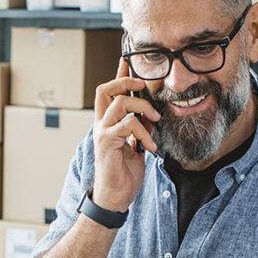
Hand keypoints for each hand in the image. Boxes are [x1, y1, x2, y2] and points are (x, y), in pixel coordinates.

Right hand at [91, 58, 159, 212]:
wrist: (115, 197)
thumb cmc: (124, 174)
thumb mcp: (137, 146)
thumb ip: (140, 128)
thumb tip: (152, 114)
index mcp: (108, 123)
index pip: (110, 91)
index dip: (119, 74)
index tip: (127, 60)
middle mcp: (101, 124)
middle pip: (105, 88)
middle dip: (126, 81)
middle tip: (145, 86)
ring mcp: (102, 133)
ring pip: (119, 102)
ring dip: (142, 107)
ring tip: (156, 120)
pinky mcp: (106, 143)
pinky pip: (127, 125)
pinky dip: (144, 132)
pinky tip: (150, 146)